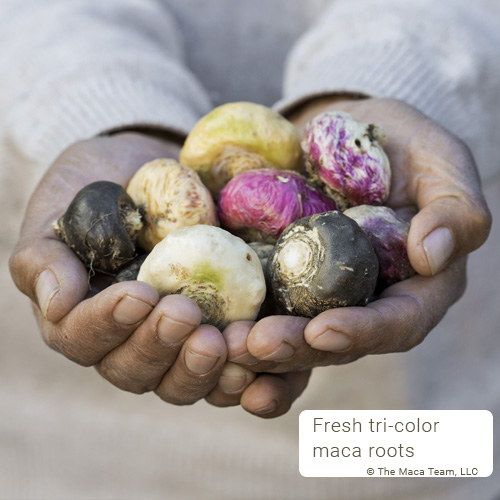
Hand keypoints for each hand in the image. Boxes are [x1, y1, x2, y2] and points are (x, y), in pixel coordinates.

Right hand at [9, 133, 229, 403]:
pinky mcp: (219, 334)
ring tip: (226, 341)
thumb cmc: (97, 191)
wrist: (151, 173)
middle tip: (186, 314)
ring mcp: (177, 343)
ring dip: (204, 370)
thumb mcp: (59, 210)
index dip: (109, 324)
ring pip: (184, 382)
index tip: (138, 293)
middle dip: (161, 346)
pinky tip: (258, 370)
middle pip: (138, 371)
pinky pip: (230, 373)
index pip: (85, 339)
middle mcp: (130, 341)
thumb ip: (44, 257)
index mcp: (85, 319)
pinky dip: (246, 380)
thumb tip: (55, 305)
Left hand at [222, 97, 490, 372]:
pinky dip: (231, 325)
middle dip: (294, 350)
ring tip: (221, 344)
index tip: (322, 329)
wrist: (336, 136)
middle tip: (253, 345)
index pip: (397, 323)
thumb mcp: (438, 161)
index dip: (363, 333)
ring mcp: (316, 297)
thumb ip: (454, 208)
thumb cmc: (396, 145)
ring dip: (255, 351)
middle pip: (333, 342)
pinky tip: (203, 332)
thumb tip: (432, 256)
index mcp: (413, 287)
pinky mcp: (278, 282)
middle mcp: (363, 303)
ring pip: (290, 338)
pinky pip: (256, 311)